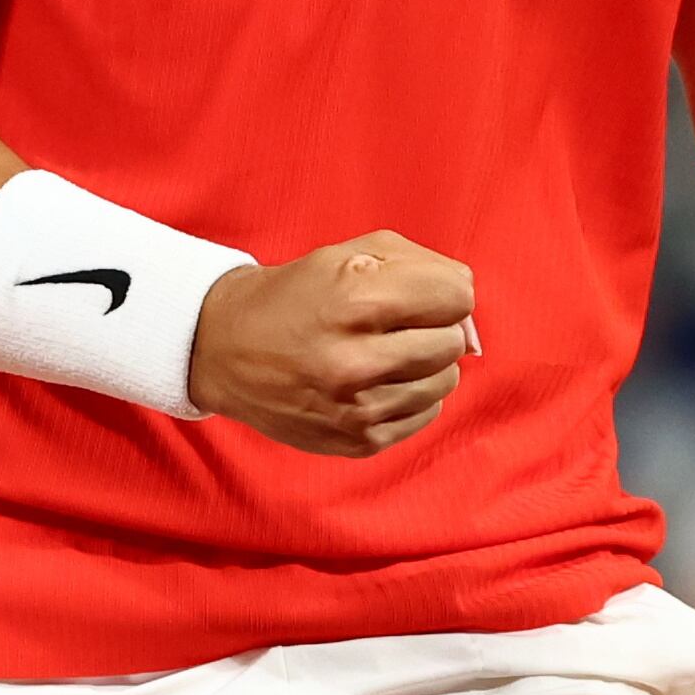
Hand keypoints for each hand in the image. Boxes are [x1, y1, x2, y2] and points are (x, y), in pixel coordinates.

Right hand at [184, 233, 473, 456]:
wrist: (224, 349)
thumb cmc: (300, 294)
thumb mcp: (352, 254)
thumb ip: (425, 267)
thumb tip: (469, 308)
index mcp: (355, 301)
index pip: (458, 296)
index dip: (441, 292)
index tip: (415, 296)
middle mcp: (355, 360)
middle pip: (454, 341)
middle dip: (431, 327)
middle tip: (392, 325)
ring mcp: (356, 407)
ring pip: (445, 381)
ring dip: (423, 364)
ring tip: (381, 354)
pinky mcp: (357, 440)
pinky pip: (426, 414)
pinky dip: (410, 396)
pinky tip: (373, 382)